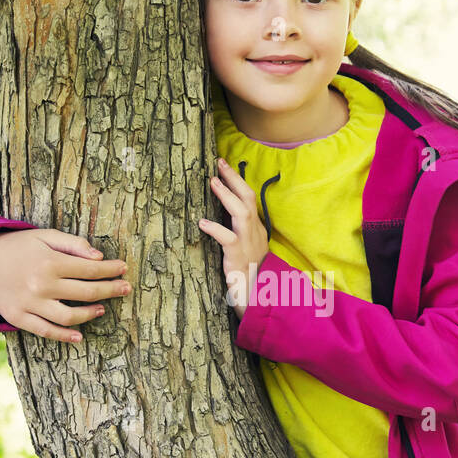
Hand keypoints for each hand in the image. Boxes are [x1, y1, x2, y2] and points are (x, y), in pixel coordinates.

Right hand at [0, 228, 130, 342]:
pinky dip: (65, 336)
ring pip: (70, 317)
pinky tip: (80, 336)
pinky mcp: (19, 318)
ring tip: (102, 308)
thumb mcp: (44, 236)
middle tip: (125, 288)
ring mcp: (30, 304)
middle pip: (86, 293)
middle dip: (110, 290)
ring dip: (91, 314)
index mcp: (50, 262)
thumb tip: (99, 257)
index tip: (124, 269)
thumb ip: (73, 244)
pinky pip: (46, 331)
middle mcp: (42, 285)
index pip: (91, 269)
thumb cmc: (18, 247)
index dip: (111, 270)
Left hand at [198, 157, 268, 319]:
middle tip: (219, 163)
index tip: (223, 165)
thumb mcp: (245, 246)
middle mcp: (254, 231)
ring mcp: (248, 243)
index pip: (249, 198)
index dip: (237, 180)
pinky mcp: (237, 256)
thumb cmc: (246, 270)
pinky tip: (202, 222)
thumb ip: (237, 229)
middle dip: (234, 179)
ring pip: (242, 214)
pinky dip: (215, 229)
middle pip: (248, 199)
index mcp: (256, 228)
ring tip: (213, 182)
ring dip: (227, 196)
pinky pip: (228, 239)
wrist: (255, 294)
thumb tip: (220, 212)